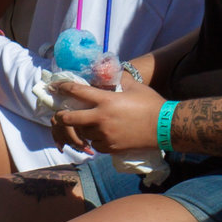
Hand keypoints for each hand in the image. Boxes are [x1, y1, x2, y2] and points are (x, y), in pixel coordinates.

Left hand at [46, 73, 164, 152]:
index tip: (55, 87)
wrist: (166, 127)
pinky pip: (95, 144)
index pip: (77, 92)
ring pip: (83, 133)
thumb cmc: (152, 104)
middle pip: (69, 118)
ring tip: (90, 125)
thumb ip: (120, 81)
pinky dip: (95, 140)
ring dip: (83, 129)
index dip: (63, 88)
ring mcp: (105, 134)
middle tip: (62, 115)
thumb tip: (112, 74)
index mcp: (106, 100)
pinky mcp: (110, 147)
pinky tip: (102, 136)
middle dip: (62, 116)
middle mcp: (101, 118)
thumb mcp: (135, 87)